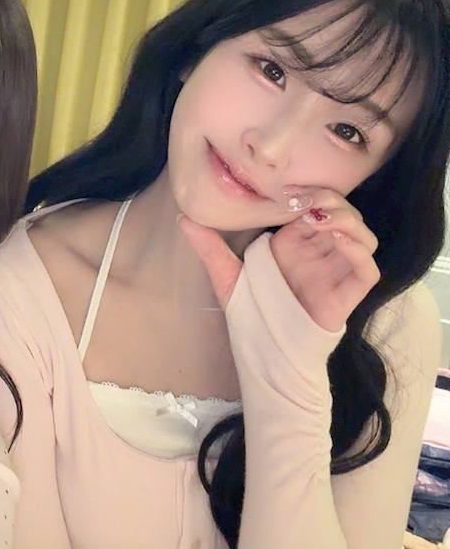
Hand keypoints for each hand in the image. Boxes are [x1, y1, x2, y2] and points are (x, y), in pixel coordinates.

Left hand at [178, 190, 379, 331]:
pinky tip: (339, 240)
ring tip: (321, 219)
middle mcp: (317, 253)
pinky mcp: (347, 294)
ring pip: (360, 236)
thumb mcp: (227, 278)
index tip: (291, 189)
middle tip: (309, 200)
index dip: (308, 194)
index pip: (311, 207)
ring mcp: (334, 272)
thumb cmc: (252, 317)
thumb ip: (210, 248)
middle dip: (330, 201)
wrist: (267, 359)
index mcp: (293, 244)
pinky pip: (366, 269)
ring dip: (347, 221)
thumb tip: (182, 218)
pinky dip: (358, 251)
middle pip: (340, 214)